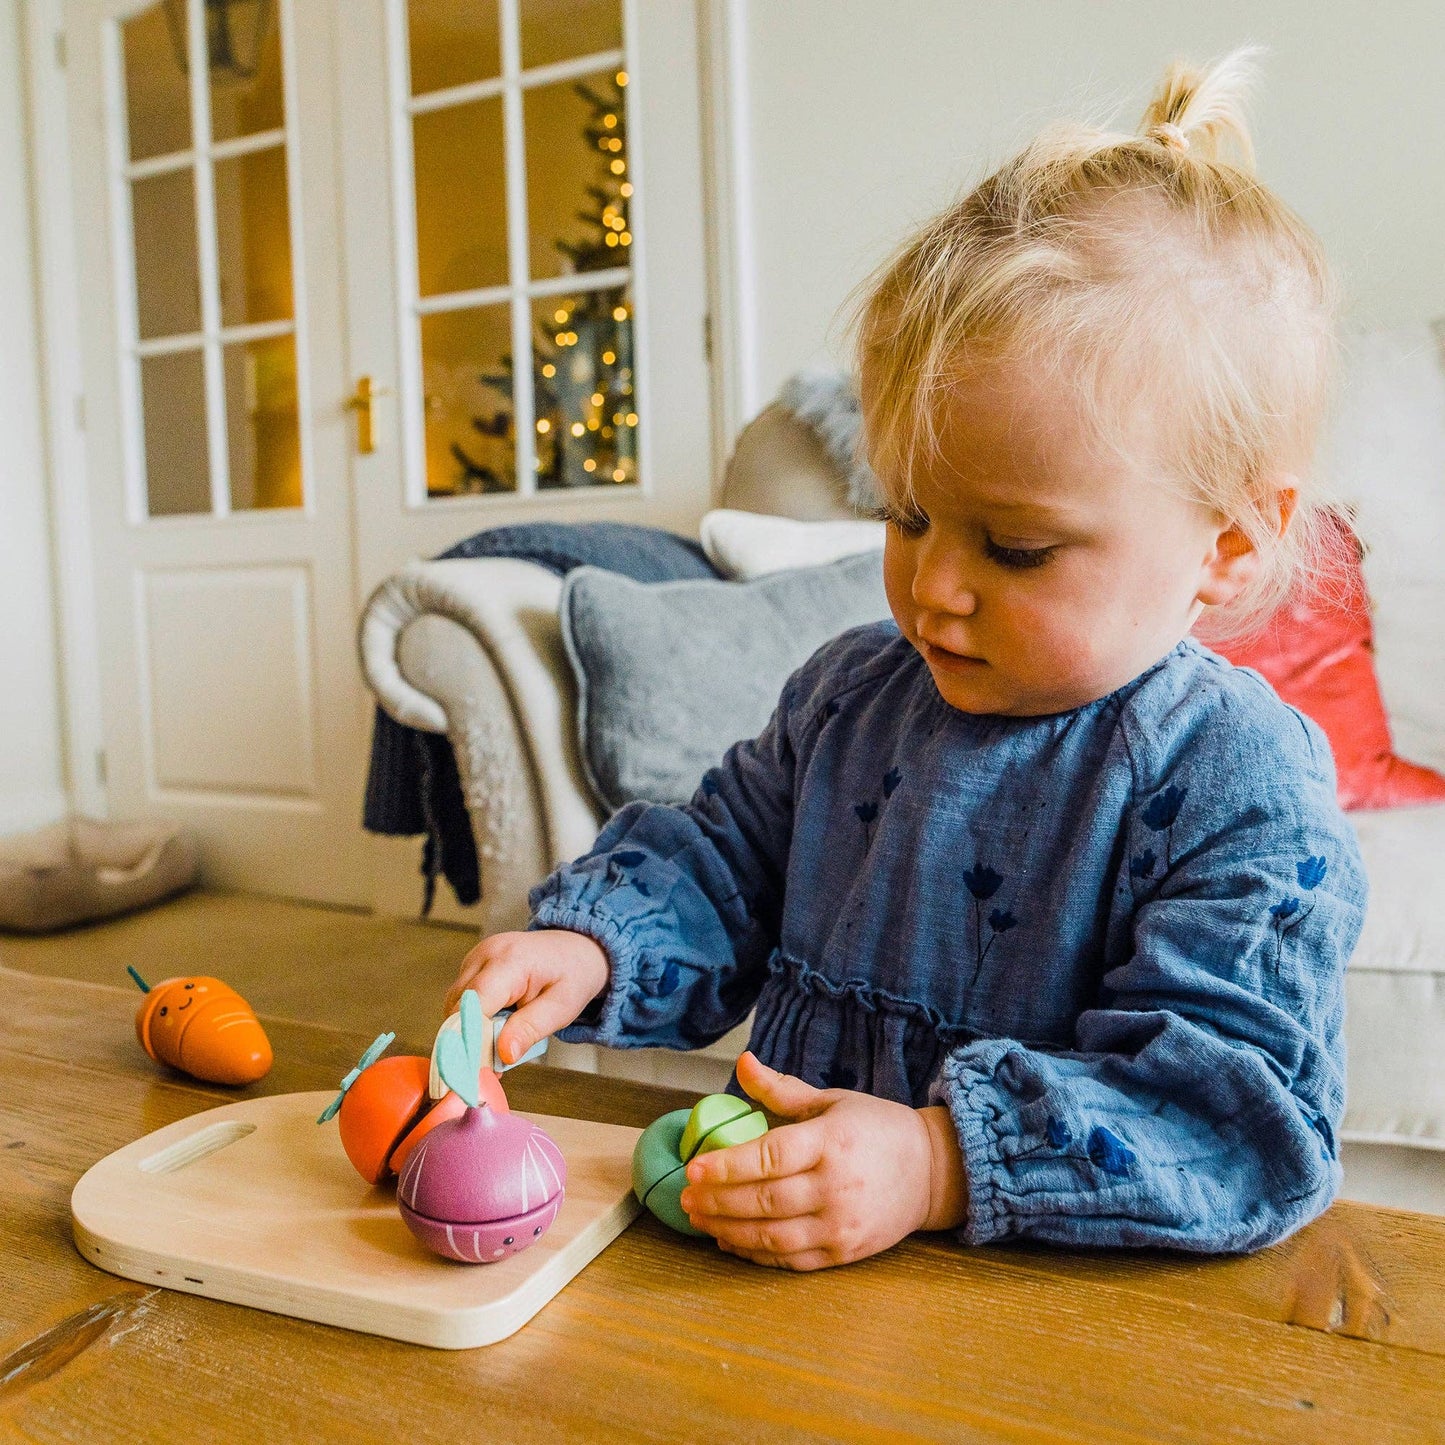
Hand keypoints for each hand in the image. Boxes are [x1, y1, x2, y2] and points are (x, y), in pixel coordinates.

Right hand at [443, 930, 609, 1064]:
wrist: (574, 949)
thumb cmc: (572, 974)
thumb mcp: (563, 1007)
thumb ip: (532, 1029)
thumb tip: (504, 1054)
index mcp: (512, 960)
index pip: (475, 1002)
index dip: (469, 1036)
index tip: (472, 1068)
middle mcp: (487, 953)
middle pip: (459, 1006)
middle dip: (471, 1038)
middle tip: (494, 1061)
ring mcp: (477, 956)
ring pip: (455, 1004)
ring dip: (472, 1027)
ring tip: (505, 1033)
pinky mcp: (472, 964)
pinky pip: (461, 998)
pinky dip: (474, 1015)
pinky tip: (499, 1019)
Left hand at [678, 1052, 968, 1269]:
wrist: (932, 1171)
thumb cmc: (876, 1129)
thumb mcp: (832, 1101)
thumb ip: (782, 1090)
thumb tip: (743, 1063)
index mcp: (831, 1142)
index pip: (770, 1157)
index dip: (728, 1165)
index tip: (693, 1167)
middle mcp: (836, 1187)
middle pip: (764, 1200)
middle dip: (717, 1200)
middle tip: (685, 1195)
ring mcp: (841, 1224)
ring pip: (772, 1236)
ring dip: (728, 1229)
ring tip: (699, 1218)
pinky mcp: (845, 1252)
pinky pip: (790, 1259)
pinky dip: (755, 1254)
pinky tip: (730, 1241)